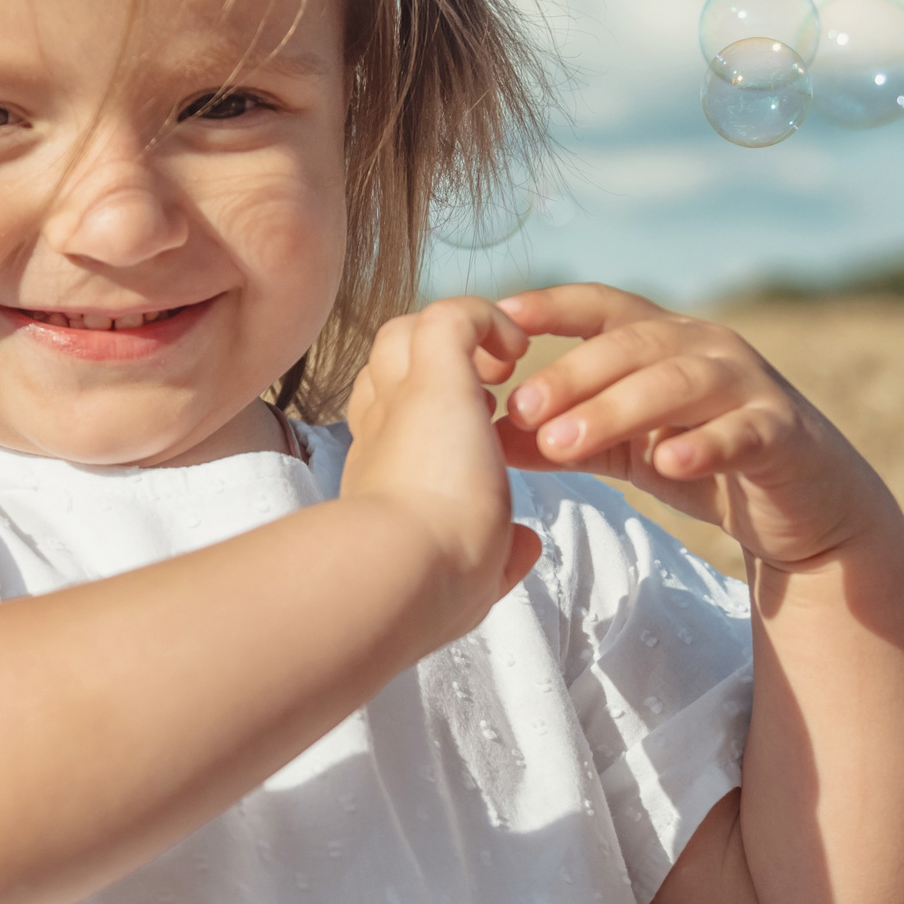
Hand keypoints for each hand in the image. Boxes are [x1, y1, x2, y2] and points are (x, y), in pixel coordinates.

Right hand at [341, 296, 545, 636]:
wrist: (404, 572)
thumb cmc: (428, 587)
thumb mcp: (469, 575)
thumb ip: (496, 555)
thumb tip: (523, 547)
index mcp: (383, 475)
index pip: (387, 420)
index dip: (422, 415)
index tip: (468, 438)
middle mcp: (381, 430)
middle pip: (386, 365)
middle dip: (430, 368)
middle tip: (487, 396)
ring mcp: (400, 397)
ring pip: (407, 331)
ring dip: (454, 339)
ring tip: (502, 369)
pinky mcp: (432, 376)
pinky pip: (453, 316)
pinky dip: (485, 320)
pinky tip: (516, 350)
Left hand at [493, 284, 890, 572]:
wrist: (803, 507)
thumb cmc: (702, 462)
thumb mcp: (624, 449)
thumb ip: (564, 439)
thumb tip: (486, 439)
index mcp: (663, 340)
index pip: (602, 307)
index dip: (553, 305)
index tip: (500, 314)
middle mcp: (706, 348)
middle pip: (631, 345)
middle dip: (571, 375)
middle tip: (519, 409)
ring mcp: (748, 386)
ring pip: (678, 383)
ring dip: (617, 410)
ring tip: (563, 444)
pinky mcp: (782, 434)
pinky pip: (740, 433)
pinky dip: (704, 445)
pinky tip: (668, 464)